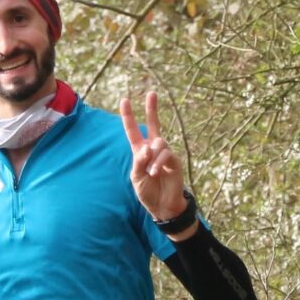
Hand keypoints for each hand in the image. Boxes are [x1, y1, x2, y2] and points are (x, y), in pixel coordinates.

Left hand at [121, 88, 188, 224]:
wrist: (163, 206)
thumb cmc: (148, 192)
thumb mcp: (136, 178)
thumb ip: (138, 162)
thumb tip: (147, 148)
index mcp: (140, 152)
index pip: (134, 131)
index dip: (128, 116)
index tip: (124, 100)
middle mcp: (153, 149)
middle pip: (154, 125)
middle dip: (152, 109)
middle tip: (152, 93)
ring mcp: (165, 154)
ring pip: (159, 143)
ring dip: (152, 157)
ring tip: (151, 172)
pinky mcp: (174, 161)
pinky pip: (166, 154)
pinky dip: (158, 163)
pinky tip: (155, 172)